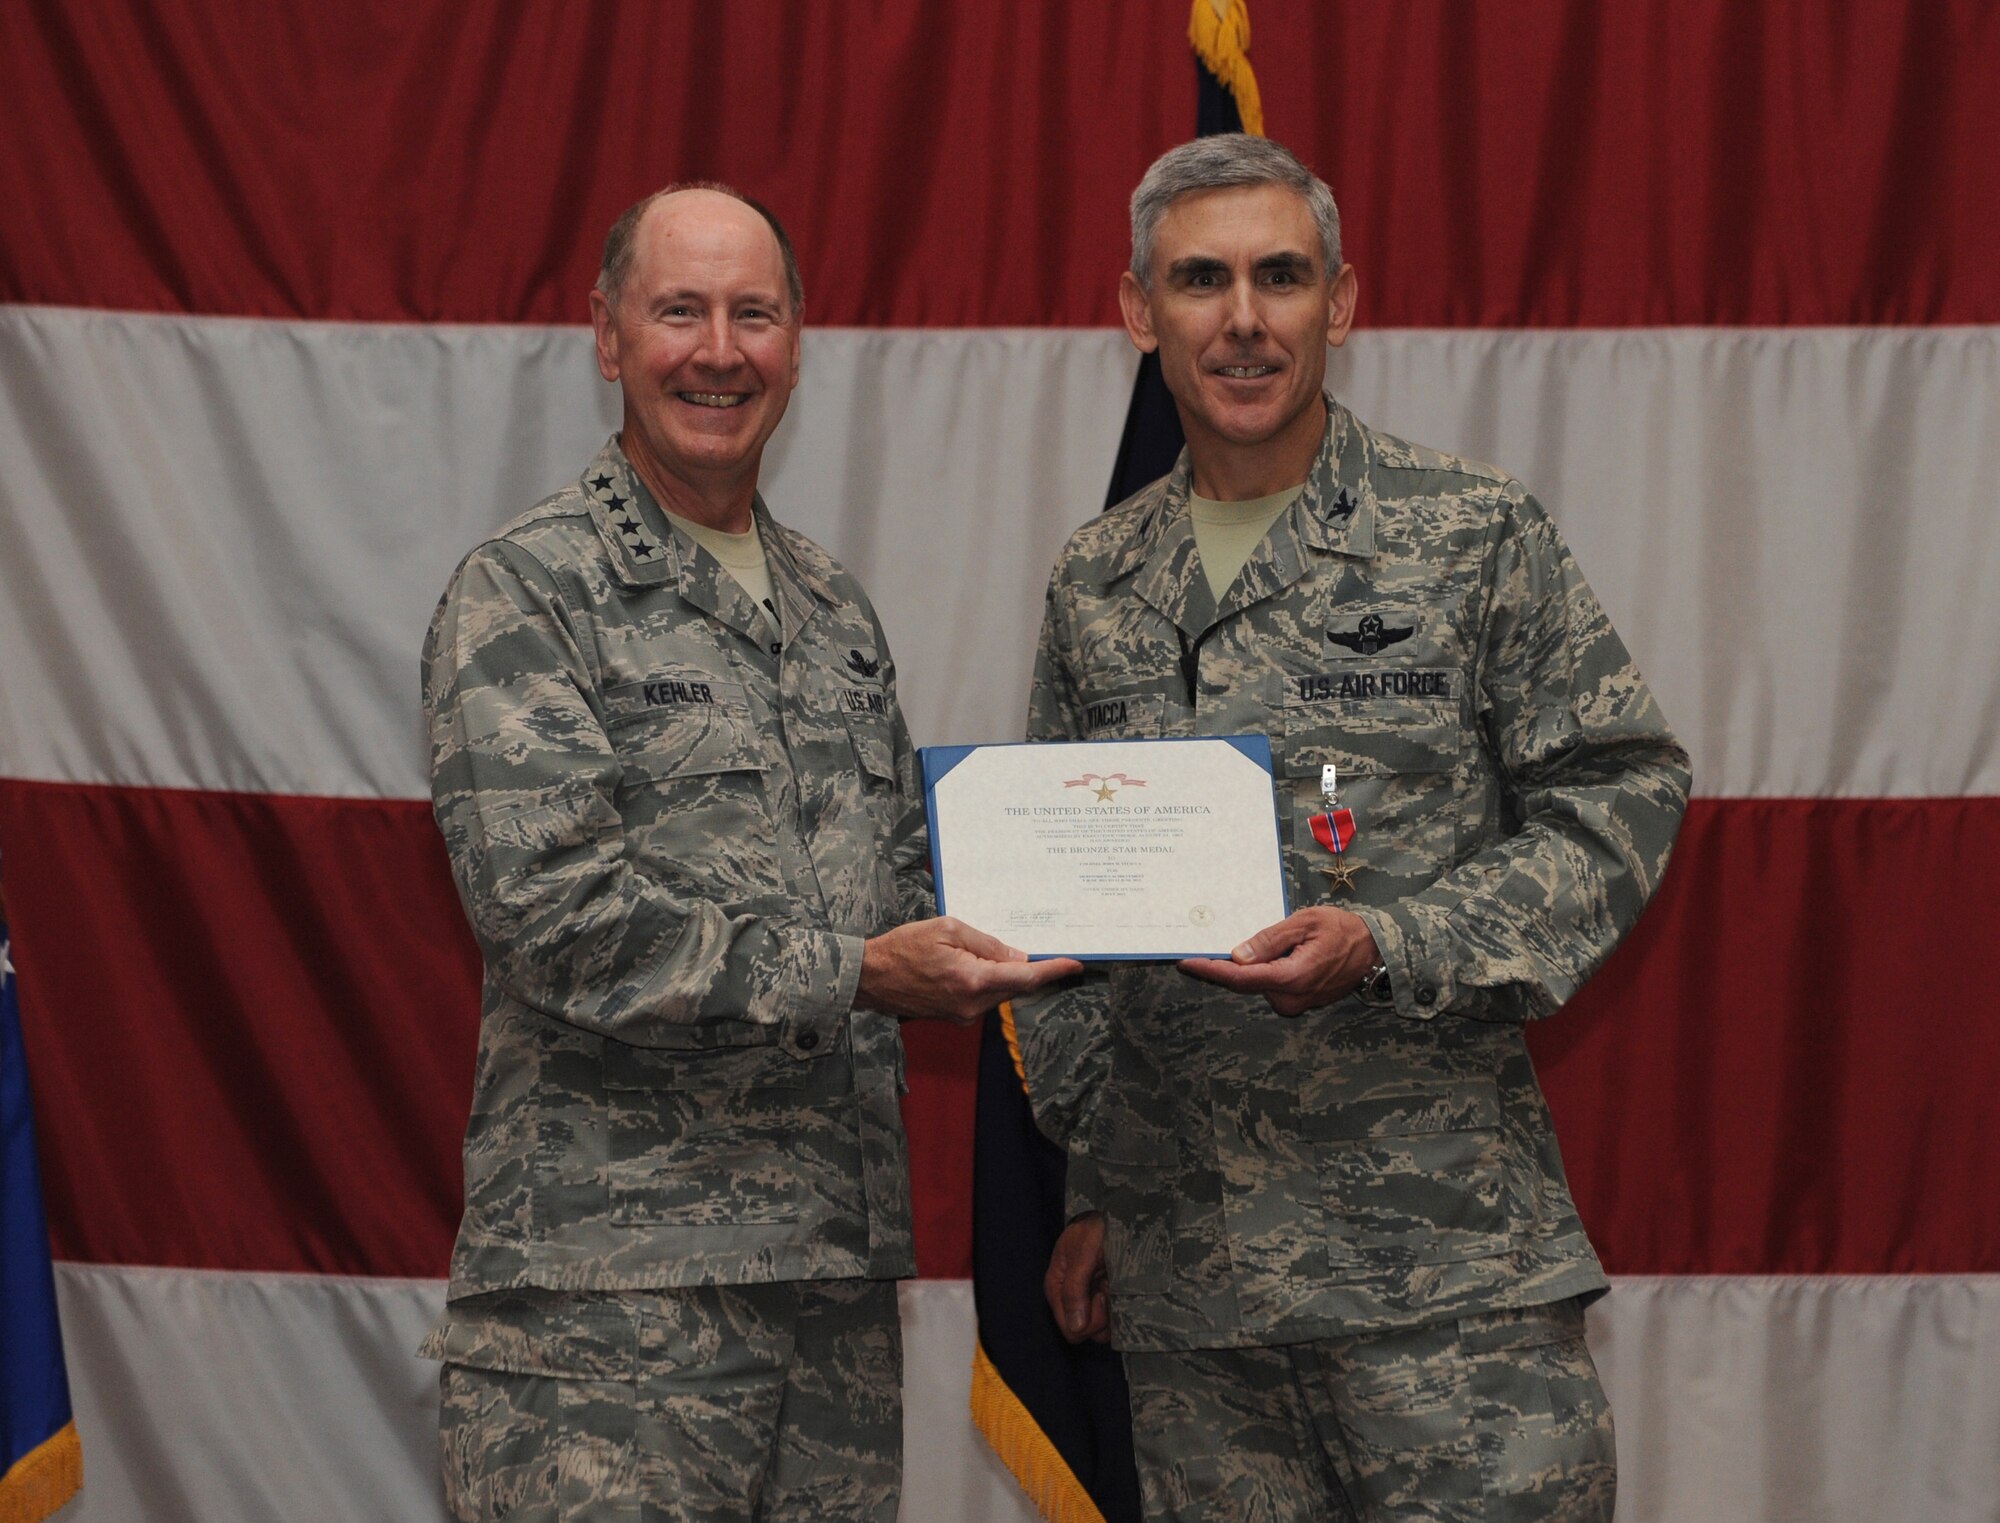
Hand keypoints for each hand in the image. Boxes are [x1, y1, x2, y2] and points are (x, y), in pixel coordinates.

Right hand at [857, 918, 1080, 1026]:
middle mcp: (972, 1004)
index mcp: (972, 980)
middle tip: (1033, 947)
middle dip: (1025, 968)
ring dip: (1001, 973)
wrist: (870, 978)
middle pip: (1014, 986)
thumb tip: (1017, 958)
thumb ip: (986, 944)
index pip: (1024, 977)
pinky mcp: (956, 1017)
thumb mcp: (947, 930)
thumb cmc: (903, 948)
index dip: (1052, 971)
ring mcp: (963, 1015)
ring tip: (980, 950)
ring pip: (999, 992)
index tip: (1074, 965)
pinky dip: (987, 981)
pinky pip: (982, 997)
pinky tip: (973, 964)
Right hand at [1044, 1213, 1109, 1342]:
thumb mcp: (1082, 1255)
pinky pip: (1111, 1318)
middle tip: (1108, 1288)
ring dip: (1111, 1312)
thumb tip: (1075, 1328)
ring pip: (1101, 1329)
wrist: (1112, 1215)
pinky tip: (1120, 1288)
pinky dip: (1119, 1307)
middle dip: (1100, 1316)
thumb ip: (1075, 1290)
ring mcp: (1088, 1300)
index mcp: (1057, 1289)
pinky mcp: (1104, 1298)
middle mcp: (1070, 1300)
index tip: (1099, 1294)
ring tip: (1115, 1286)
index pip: (1070, 1329)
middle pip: (1085, 1332)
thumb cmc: (1094, 1230)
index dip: (1088, 1319)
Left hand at [1177, 906, 1379, 1016]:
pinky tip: (1259, 955)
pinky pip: (1269, 986)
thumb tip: (1238, 956)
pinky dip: (1259, 971)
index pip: (1241, 977)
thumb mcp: (1305, 922)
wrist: (1374, 949)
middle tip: (1199, 948)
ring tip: (1242, 943)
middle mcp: (1291, 997)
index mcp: (1293, 977)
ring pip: (1256, 984)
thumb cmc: (1342, 930)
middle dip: (1222, 966)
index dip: (1211, 970)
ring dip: (1245, 967)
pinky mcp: (1297, 1002)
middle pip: (1244, 982)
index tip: (1187, 962)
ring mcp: (1295, 1003)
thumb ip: (1270, 940)